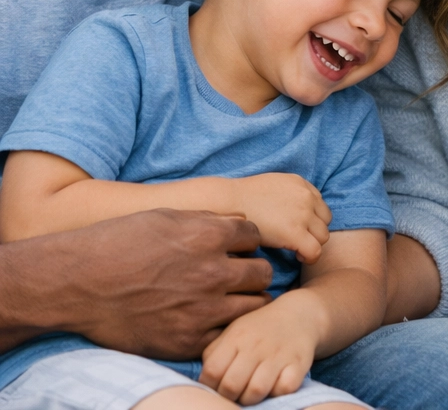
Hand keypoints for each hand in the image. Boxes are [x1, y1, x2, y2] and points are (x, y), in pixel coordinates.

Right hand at [0, 209, 272, 358]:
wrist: (76, 283)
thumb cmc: (119, 242)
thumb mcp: (167, 216)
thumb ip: (210, 220)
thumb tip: (242, 223)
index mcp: (209, 235)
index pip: (256, 236)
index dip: (246, 241)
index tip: (236, 247)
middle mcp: (212, 272)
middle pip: (262, 273)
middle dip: (252, 271)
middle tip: (237, 274)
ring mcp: (202, 310)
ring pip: (254, 305)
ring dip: (244, 300)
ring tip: (226, 297)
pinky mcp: (186, 341)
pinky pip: (225, 334)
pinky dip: (221, 327)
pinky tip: (207, 319)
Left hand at [200, 291, 321, 404]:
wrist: (299, 314)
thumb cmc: (259, 330)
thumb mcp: (233, 332)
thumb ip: (214, 354)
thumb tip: (203, 381)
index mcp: (236, 337)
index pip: (211, 371)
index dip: (210, 386)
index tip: (218, 386)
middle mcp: (256, 345)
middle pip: (231, 385)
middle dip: (230, 397)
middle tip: (236, 393)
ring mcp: (278, 354)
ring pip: (256, 391)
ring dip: (252, 398)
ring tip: (253, 391)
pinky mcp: (298, 363)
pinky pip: (284, 389)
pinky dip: (278, 393)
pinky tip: (276, 384)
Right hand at [233, 174, 331, 263]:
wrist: (229, 202)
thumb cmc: (244, 197)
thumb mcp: (275, 185)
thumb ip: (291, 195)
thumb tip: (294, 211)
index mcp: (302, 184)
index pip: (321, 206)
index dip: (312, 220)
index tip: (300, 229)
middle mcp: (307, 197)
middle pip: (325, 222)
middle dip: (314, 233)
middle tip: (299, 241)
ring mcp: (303, 215)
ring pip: (324, 237)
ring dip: (313, 244)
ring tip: (297, 250)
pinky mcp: (294, 233)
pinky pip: (315, 251)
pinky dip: (310, 257)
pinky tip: (297, 257)